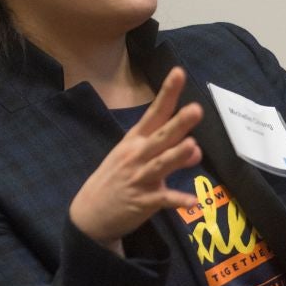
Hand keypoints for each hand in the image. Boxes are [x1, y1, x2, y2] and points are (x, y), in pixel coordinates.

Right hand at [69, 67, 203, 251]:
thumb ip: (169, 151)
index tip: (179, 72)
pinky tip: (193, 201)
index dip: (167, 93)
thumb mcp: (138, 160)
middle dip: (179, 123)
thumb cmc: (118, 178)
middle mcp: (137, 155)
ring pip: (161, 164)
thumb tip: (196, 148)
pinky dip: (177, 200)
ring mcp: (139, 178)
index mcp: (136, 140)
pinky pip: (162, 200)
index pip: (155, 112)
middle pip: (161, 136)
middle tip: (196, 109)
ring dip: (176, 156)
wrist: (89, 213)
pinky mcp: (142, 201)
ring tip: (193, 146)